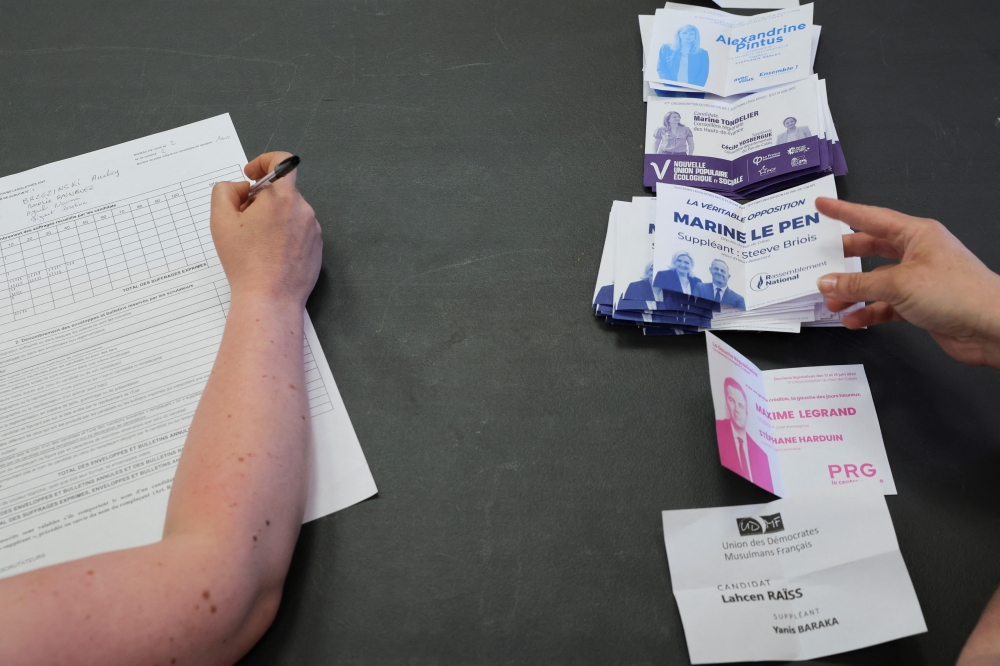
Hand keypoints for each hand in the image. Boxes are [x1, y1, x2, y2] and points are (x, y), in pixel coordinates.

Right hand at [210, 152, 321, 306]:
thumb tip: (241, 187)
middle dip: (262, 199)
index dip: (263, 162)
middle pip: (282, 192)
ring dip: (273, 219)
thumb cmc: (245, 262)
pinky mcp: (316, 248)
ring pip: (290, 213)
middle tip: (244, 220)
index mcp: (282, 198)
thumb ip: (225, 190)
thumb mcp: (220, 220)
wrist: (270, 299)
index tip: (251, 175)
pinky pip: (299, 232)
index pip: (282, 161)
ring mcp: (313, 230)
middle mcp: (303, 210)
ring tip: (256, 243)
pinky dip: (284, 236)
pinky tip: (270, 254)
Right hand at [815, 197, 999, 367]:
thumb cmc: (959, 293)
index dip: (843, 211)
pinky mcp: (920, 304)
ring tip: (832, 302)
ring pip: (875, 281)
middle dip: (845, 257)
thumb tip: (827, 282)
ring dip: (853, 292)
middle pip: (871, 249)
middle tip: (820, 256)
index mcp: (916, 234)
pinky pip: (885, 304)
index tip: (822, 205)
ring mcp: (919, 279)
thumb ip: (857, 284)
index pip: (871, 217)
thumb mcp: (898, 284)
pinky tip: (854, 320)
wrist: (991, 327)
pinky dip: (868, 312)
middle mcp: (918, 253)